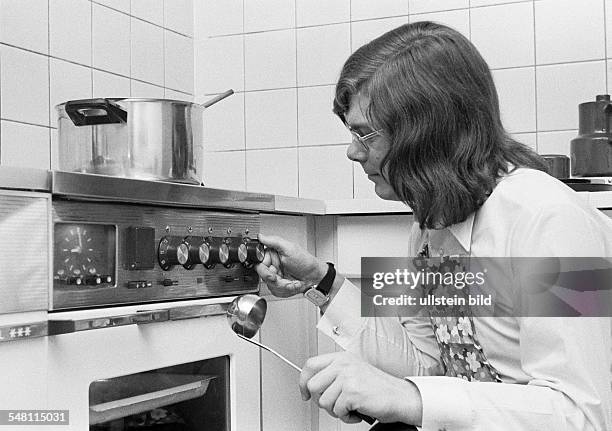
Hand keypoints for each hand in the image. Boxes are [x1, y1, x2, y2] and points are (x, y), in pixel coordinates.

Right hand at [255, 233, 327, 297]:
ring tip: (293, 282)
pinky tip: (293, 285)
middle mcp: (273, 265)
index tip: (273, 275)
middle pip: (264, 277)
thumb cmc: (306, 262)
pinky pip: (275, 291)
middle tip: (285, 280)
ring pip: (270, 286)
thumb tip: (260, 236)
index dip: (265, 272)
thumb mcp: (290, 248)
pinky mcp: (279, 285)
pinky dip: (286, 290)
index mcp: (272, 254)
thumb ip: (273, 241)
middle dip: (276, 281)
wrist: (315, 277)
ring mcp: (276, 276)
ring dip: (283, 286)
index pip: (259, 265)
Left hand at [299, 352, 421, 425]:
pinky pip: (337, 411)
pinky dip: (346, 417)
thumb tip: (312, 385)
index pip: (310, 365)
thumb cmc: (379, 388)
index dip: (303, 381)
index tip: (304, 393)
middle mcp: (343, 364)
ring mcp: (347, 377)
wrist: (400, 397)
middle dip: (321, 400)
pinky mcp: (352, 392)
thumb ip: (334, 374)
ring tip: (349, 407)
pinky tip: (357, 412)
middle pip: (313, 385)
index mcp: (342, 358)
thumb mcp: (354, 372)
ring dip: (336, 411)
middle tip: (335, 404)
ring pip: (323, 401)